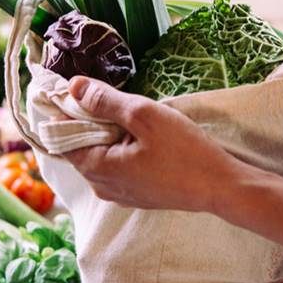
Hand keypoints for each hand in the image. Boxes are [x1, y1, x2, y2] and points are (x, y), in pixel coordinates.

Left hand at [61, 76, 246, 212]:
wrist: (220, 187)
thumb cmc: (184, 151)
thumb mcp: (143, 116)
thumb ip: (105, 101)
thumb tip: (73, 87)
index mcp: (98, 169)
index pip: (62, 138)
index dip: (67, 112)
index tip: (82, 91)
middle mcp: (102, 186)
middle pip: (80, 147)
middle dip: (90, 122)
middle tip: (115, 101)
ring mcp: (119, 194)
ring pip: (100, 156)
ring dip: (108, 134)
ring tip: (134, 119)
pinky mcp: (136, 195)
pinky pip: (116, 167)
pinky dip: (121, 148)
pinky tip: (144, 138)